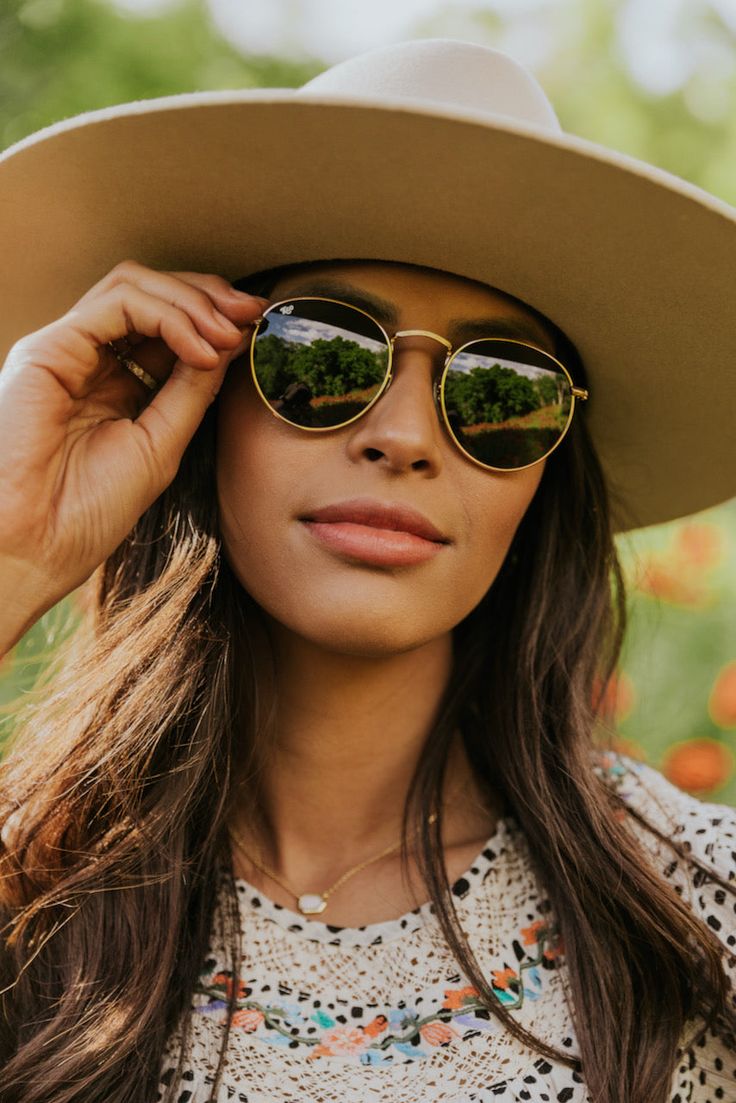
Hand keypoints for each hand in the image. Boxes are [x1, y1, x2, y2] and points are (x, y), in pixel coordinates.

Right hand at [0, 259, 266, 632]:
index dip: (212, 316)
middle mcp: (86, 358)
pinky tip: (200, 349)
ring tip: (229, 334)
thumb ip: (191, 392)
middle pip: (150, 293)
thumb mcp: (161, 443)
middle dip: (208, 296)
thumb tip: (231, 342)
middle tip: (252, 315)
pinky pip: (117, 304)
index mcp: (111, 382)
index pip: (164, 323)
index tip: (257, 328)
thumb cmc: (89, 511)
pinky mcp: (49, 349)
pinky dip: (168, 316)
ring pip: (133, 286)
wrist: (39, 546)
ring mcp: (66, 350)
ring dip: (192, 302)